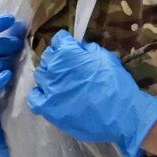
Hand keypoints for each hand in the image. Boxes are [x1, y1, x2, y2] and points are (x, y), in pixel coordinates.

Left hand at [28, 30, 156, 156]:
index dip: (67, 43)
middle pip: (48, 57)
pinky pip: (34, 98)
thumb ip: (89, 50)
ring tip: (61, 81)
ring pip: (40, 75)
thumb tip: (80, 48)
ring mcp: (49, 89)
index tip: (73, 48)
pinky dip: (40, 95)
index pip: (59, 40)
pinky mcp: (48, 108)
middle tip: (70, 66)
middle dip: (58, 58)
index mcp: (68, 53)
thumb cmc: (117, 84)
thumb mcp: (107, 58)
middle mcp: (54, 69)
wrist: (122, 116)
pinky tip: (50, 96)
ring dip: (49, 75)